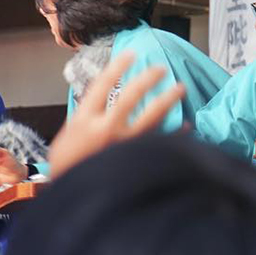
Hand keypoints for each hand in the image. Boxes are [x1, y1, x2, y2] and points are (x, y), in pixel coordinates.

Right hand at [48, 51, 184, 177]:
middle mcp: (105, 130)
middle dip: (149, 78)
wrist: (73, 200)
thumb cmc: (68, 167)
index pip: (103, 85)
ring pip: (153, 116)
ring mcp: (124, 146)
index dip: (118, 66)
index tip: (131, 54)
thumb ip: (88, 117)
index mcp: (84, 121)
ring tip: (180, 88)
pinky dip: (177, 133)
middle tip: (161, 69)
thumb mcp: (68, 138)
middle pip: (131, 96)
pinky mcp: (137, 160)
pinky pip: (163, 141)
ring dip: (169, 99)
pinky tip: (187, 125)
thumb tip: (105, 99)